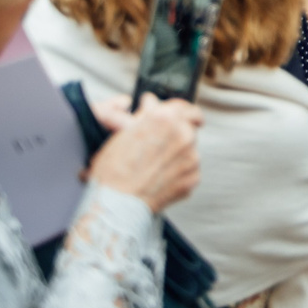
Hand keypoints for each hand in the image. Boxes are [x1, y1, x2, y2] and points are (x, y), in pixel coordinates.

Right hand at [88, 97, 203, 211]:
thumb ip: (144, 113)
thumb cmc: (113, 172)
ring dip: (177, 153)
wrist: (118, 205)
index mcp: (165, 118)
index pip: (183, 106)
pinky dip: (178, 172)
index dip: (177, 111)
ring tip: (153, 166)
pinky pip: (189, 169)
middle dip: (175, 134)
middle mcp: (183, 134)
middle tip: (157, 147)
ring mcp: (191, 156)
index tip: (177, 116)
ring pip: (189, 148)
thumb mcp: (122, 134)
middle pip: (187, 127)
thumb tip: (151, 101)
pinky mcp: (194, 176)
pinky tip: (159, 178)